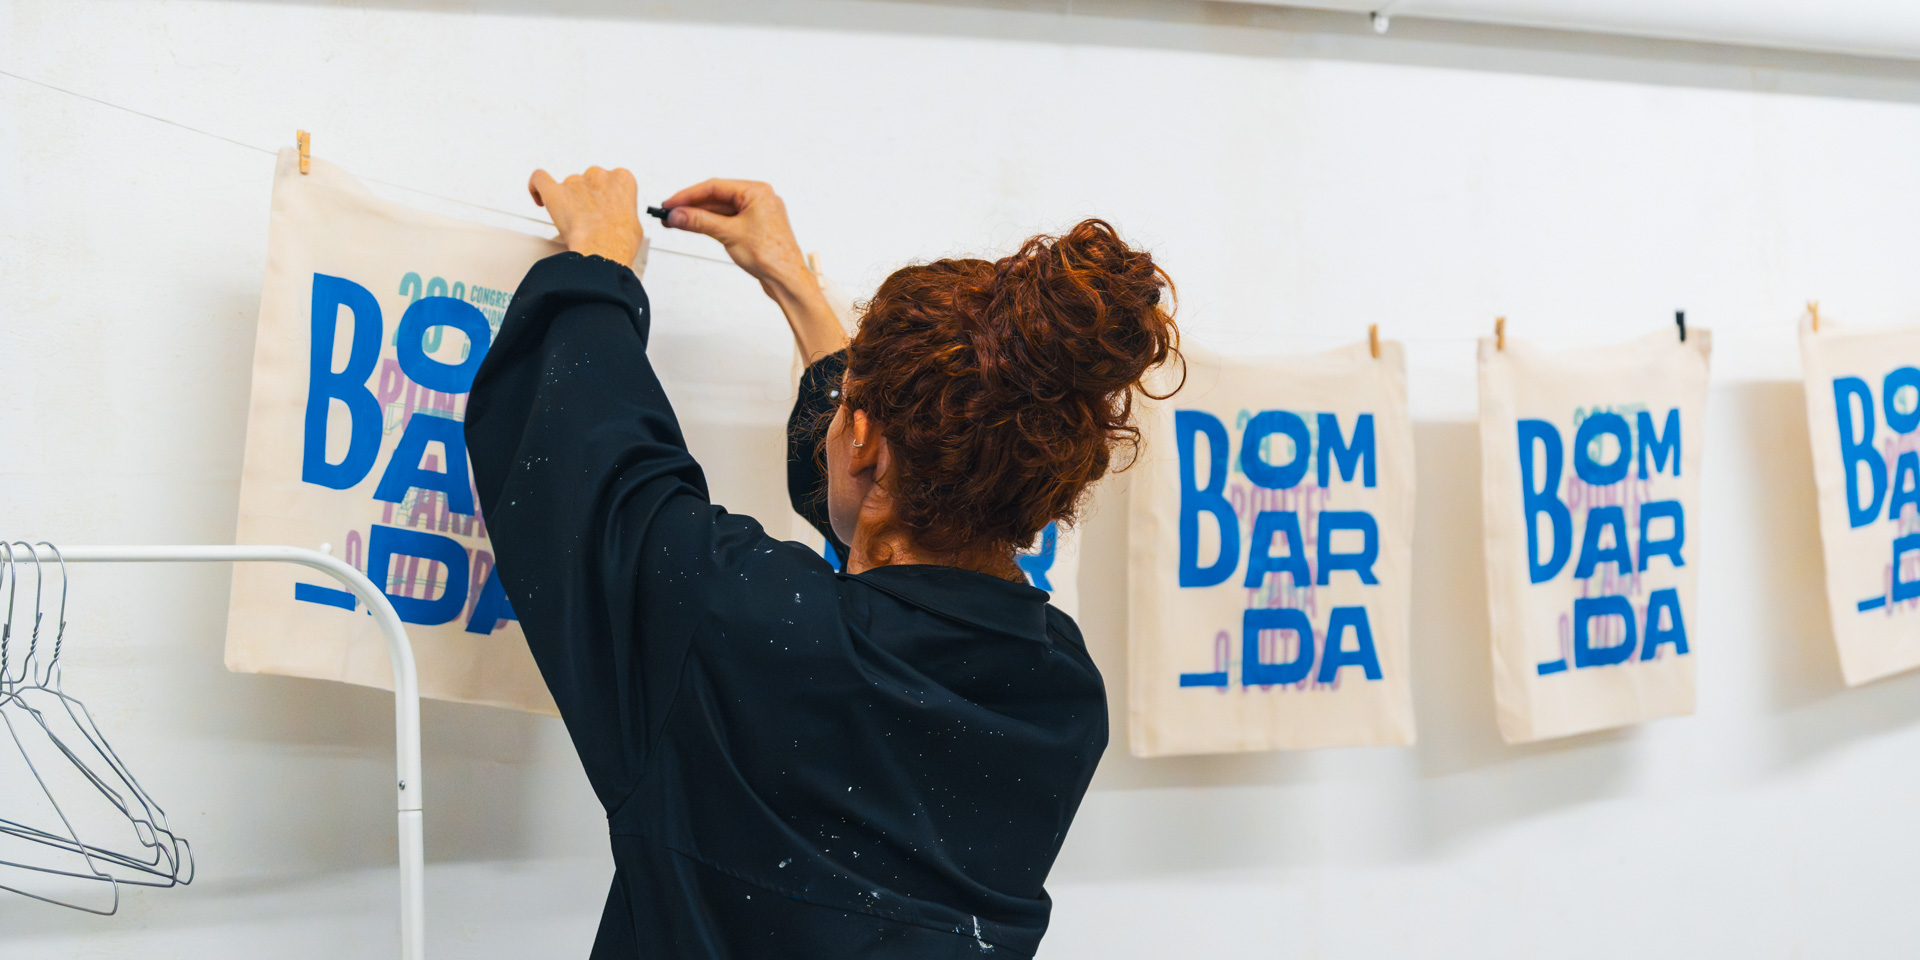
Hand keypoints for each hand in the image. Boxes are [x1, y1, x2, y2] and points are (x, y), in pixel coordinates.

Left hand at [528, 166, 643, 264]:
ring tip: (572, 224)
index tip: (605, 208)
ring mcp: (575, 181)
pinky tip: (540, 198)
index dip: (607, 196)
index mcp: (622, 179)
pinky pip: (539, 179)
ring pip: (568, 186)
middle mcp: (599, 175)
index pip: (613, 180)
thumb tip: (618, 220)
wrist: (603, 251)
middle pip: (589, 181)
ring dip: (568, 201)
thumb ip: (623, 212)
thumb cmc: (620, 242)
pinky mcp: (554, 191)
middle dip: (588, 198)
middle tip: (589, 219)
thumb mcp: (634, 225)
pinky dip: (537, 187)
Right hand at [658, 179, 811, 289]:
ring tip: (676, 222)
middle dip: (692, 206)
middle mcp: (759, 198)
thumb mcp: (729, 234)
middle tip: (669, 214)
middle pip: (717, 197)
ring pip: (721, 210)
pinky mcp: (755, 227)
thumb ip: (700, 221)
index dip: (688, 195)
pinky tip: (695, 226)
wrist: (788, 279)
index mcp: (757, 192)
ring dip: (699, 216)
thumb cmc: (771, 255)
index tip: (670, 204)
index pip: (715, 187)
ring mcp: (757, 213)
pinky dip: (711, 223)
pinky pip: (728, 220)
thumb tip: (677, 215)